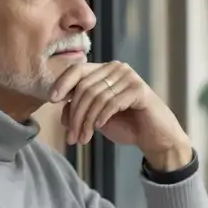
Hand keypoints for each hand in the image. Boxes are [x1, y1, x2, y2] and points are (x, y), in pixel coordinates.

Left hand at [50, 61, 190, 165]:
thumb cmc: (126, 125)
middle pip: (85, 87)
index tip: (52, 100)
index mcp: (105, 70)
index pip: (78, 69)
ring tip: (82, 139)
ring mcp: (129, 77)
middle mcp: (117, 68)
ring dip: (86, 121)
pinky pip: (111, 102)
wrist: (154, 138)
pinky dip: (101, 117)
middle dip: (75, 114)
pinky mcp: (139, 89)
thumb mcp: (96, 117)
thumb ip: (80, 108)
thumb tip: (61, 107)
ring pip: (96, 97)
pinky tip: (98, 128)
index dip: (63, 83)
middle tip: (71, 137)